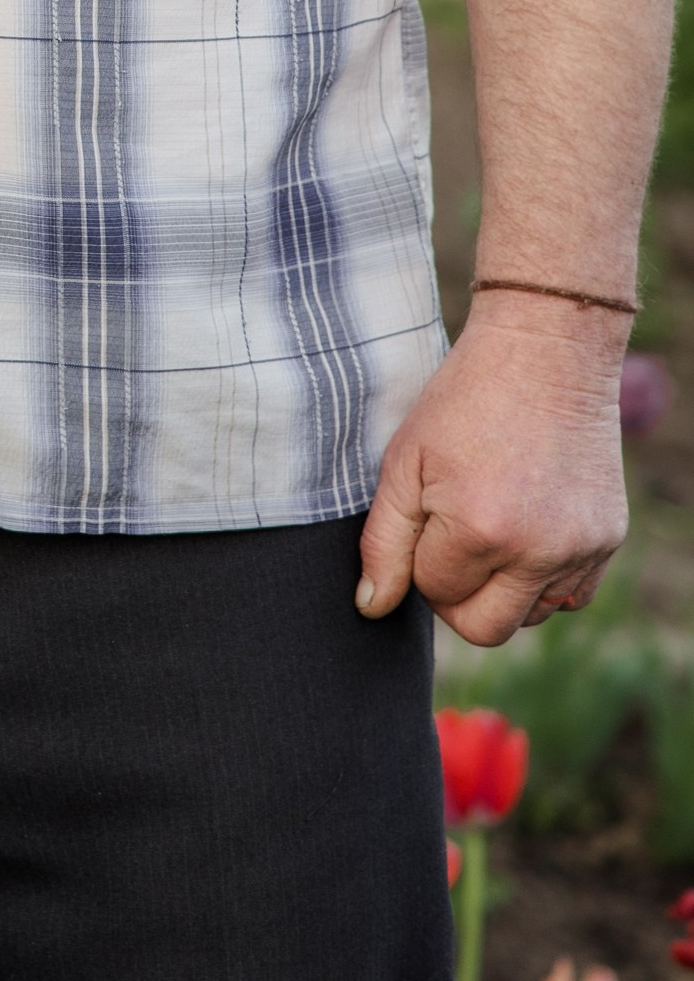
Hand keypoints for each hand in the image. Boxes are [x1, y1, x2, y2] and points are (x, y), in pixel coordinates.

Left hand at [356, 299, 630, 642]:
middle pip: (484, 628)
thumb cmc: (463, 400)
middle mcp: (538, 552)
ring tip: (491, 524)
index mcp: (480, 530)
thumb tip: (371, 607)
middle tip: (450, 539)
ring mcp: (581, 549)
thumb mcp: (404, 459)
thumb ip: (383, 541)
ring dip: (502, 589)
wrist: (546, 352)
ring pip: (530, 616)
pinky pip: (571, 597)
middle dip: (457, 594)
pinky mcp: (609, 540)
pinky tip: (528, 529)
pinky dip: (544, 580)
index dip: (420, 557)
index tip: (427, 512)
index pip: (434, 591)